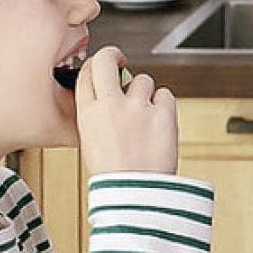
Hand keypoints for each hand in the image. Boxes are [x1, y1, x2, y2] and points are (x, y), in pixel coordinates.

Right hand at [75, 46, 177, 176]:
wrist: (136, 197)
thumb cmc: (115, 177)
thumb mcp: (91, 143)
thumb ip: (98, 116)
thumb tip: (109, 96)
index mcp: (87, 114)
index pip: (87, 73)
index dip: (96, 66)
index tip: (104, 67)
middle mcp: (110, 106)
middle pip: (108, 60)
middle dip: (114, 55)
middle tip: (121, 61)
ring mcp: (137, 108)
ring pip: (143, 80)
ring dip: (145, 94)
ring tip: (145, 118)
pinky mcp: (162, 113)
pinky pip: (166, 94)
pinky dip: (164, 105)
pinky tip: (159, 123)